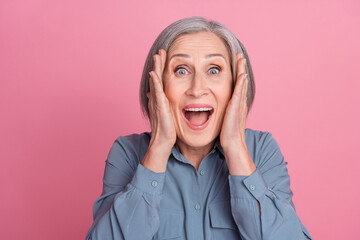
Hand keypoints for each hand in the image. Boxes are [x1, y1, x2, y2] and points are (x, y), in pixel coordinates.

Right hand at [141, 49, 176, 171]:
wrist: (163, 142)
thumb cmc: (167, 130)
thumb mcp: (166, 114)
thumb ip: (163, 104)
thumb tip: (159, 97)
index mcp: (160, 99)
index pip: (160, 81)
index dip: (161, 69)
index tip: (164, 58)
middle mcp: (156, 99)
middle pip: (156, 77)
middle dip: (158, 64)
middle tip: (160, 51)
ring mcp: (157, 102)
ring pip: (156, 82)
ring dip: (156, 68)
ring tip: (157, 56)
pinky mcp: (159, 107)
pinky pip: (157, 92)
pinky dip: (155, 82)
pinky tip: (154, 73)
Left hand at [220, 53, 255, 175]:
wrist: (232, 145)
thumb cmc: (227, 134)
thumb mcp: (224, 119)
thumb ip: (223, 112)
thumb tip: (218, 108)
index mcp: (234, 104)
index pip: (236, 85)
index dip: (236, 74)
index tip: (235, 63)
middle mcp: (238, 102)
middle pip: (240, 81)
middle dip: (240, 68)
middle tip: (240, 56)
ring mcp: (238, 105)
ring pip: (241, 84)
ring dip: (241, 71)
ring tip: (241, 59)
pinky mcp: (236, 108)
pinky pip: (239, 93)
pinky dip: (241, 83)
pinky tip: (242, 75)